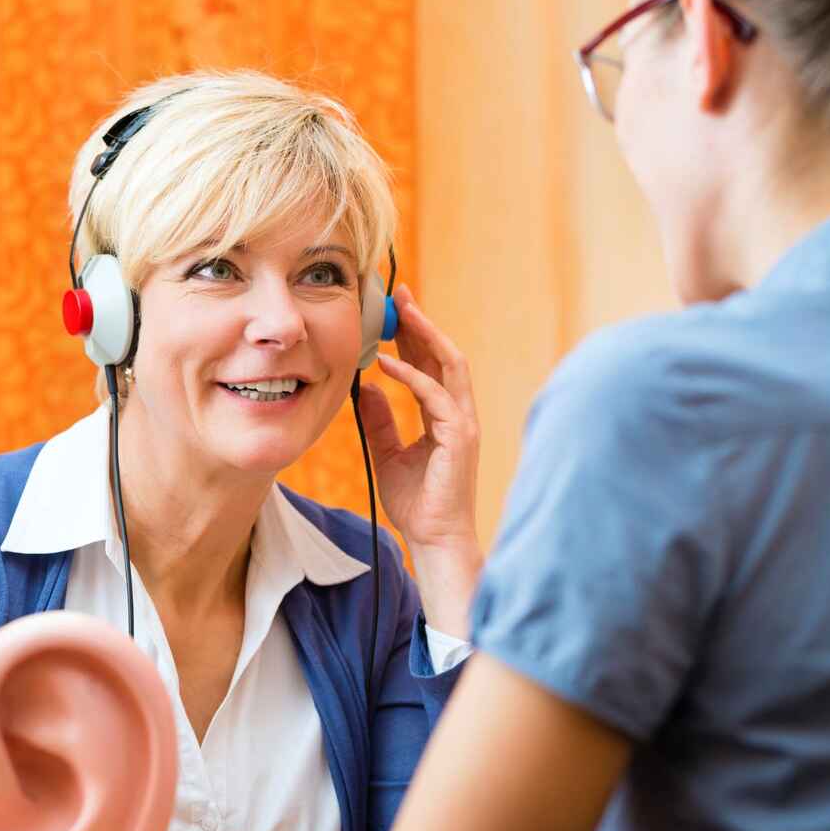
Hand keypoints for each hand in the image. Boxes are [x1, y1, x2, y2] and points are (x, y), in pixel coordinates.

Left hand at [358, 285, 481, 634]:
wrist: (433, 538)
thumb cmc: (416, 502)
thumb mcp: (388, 454)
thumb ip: (381, 421)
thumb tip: (367, 389)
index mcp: (443, 415)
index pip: (430, 365)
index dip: (414, 335)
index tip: (394, 310)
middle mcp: (457, 413)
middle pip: (443, 355)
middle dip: (422, 322)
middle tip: (400, 293)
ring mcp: (462, 422)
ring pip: (449, 365)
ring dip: (426, 335)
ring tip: (402, 312)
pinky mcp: (459, 436)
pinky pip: (435, 396)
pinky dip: (412, 376)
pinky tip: (387, 363)